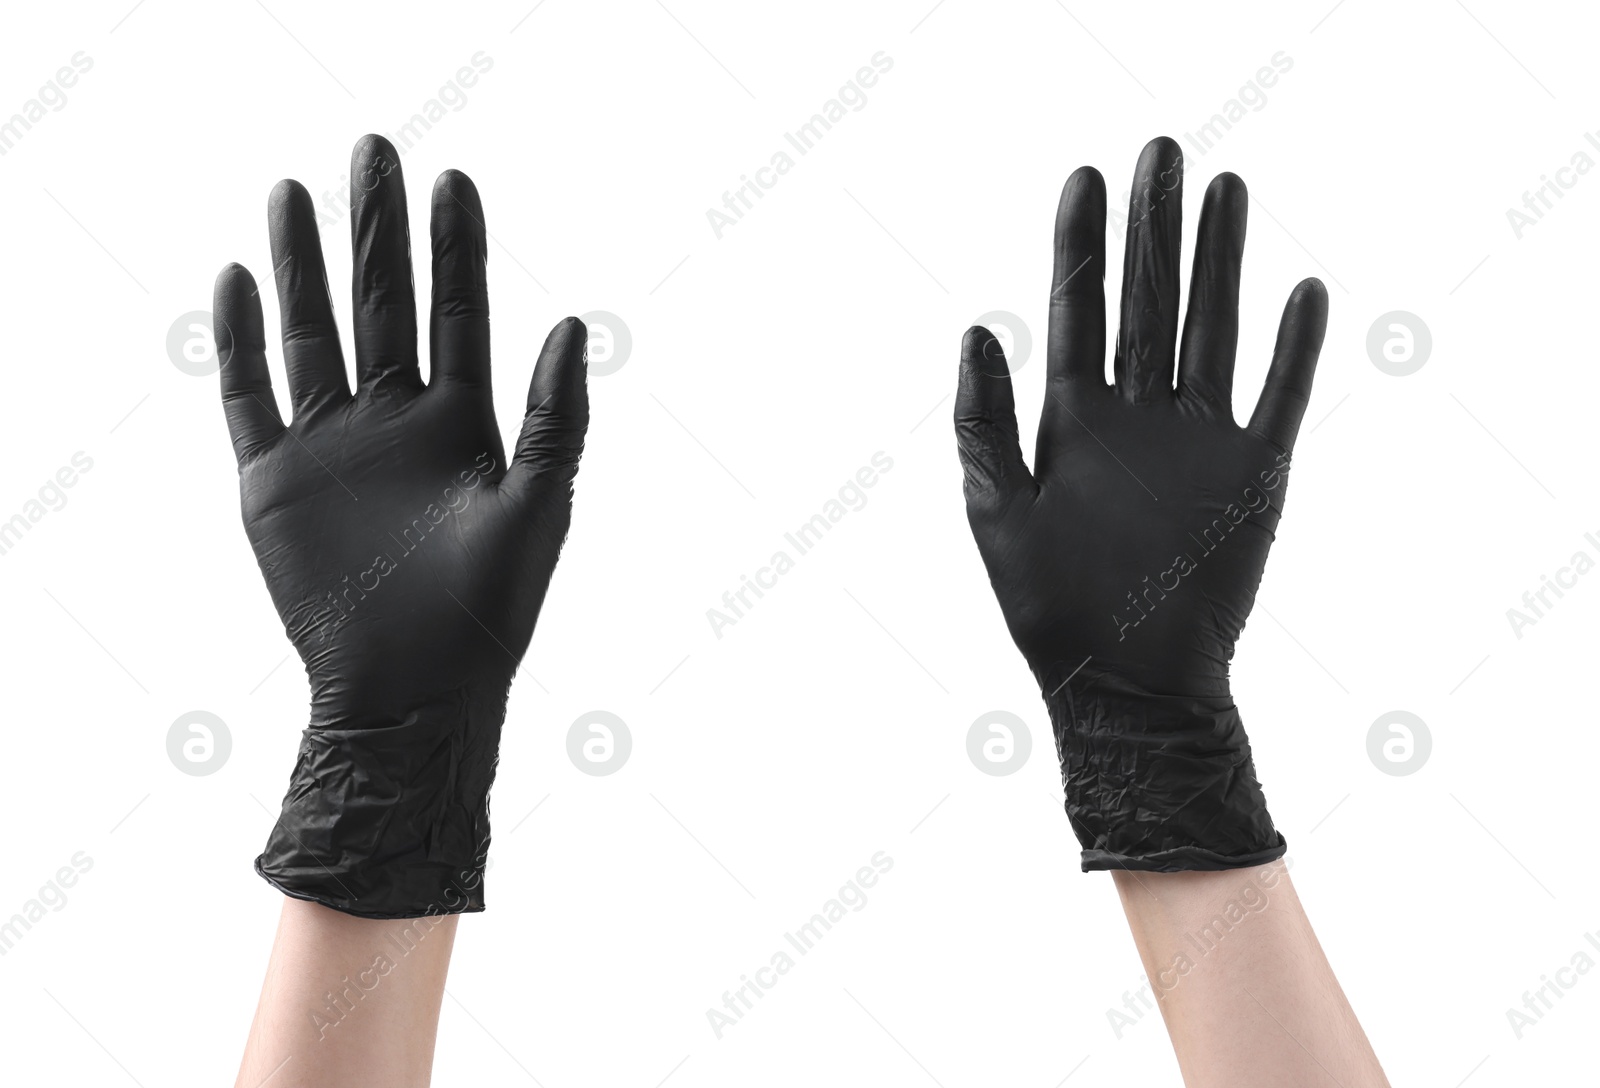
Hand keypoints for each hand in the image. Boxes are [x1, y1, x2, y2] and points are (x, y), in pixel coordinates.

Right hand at [213, 134, 587, 916]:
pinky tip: (238, 280)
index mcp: (464, 423)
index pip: (457, 313)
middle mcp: (396, 422)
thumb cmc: (492, 612)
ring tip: (293, 191)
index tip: (455, 179)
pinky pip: (249, 395)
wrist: (414, 691)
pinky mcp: (274, 481)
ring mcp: (332, 446)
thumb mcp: (541, 506)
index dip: (455, 249)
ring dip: (303, 264)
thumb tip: (574, 321)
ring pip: (312, 333)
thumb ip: (559, 416)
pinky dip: (239, 340)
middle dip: (377, 230)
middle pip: (382, 305)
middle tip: (372, 150)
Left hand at [955, 136, 1325, 870]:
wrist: (1131, 685)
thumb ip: (984, 420)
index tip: (1083, 178)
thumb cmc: (1050, 609)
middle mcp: (1137, 418)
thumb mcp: (997, 511)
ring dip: (1222, 262)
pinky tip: (1302, 290)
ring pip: (1213, 329)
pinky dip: (1293, 346)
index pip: (1078, 311)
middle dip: (1153, 229)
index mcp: (1073, 421)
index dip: (1078, 245)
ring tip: (1227, 190)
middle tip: (1160, 152)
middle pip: (1150, 301)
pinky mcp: (1254, 474)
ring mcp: (1198, 441)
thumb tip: (976, 326)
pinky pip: (1280, 395)